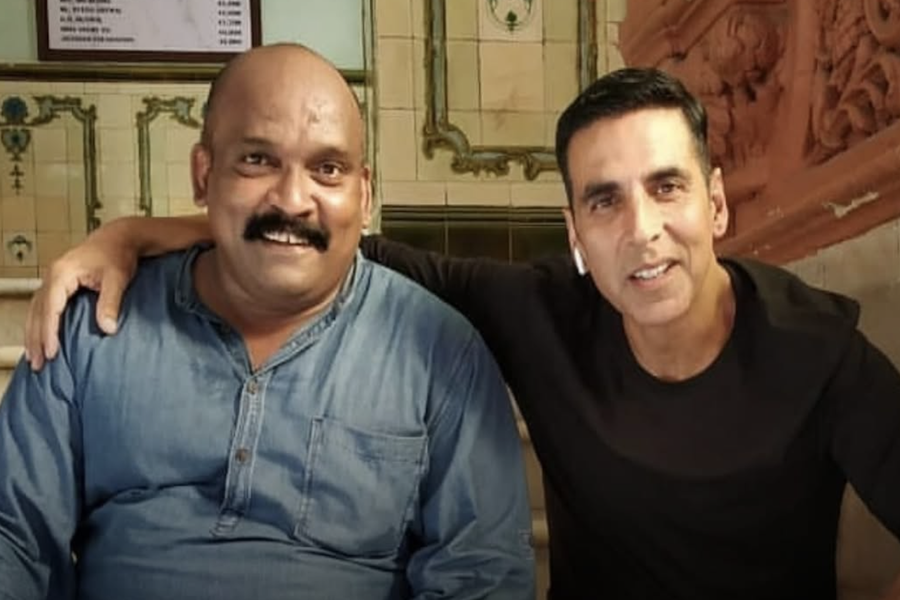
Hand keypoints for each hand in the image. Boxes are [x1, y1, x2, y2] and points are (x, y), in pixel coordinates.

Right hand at [25, 225, 137, 369]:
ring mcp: (52, 279)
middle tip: (38, 364)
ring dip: (33, 334)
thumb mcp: (117, 278)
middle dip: (36, 339)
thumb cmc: (118, 256)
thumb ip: (110, 302)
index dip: (49, 331)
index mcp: (62, 274)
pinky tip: (39, 340)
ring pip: (35, 311)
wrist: (119, 238)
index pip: (51, 308)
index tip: (52, 352)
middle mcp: (52, 276)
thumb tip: (108, 329)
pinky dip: (38, 325)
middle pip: (37, 312)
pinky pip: (41, 307)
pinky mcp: (57, 284)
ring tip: (34, 359)